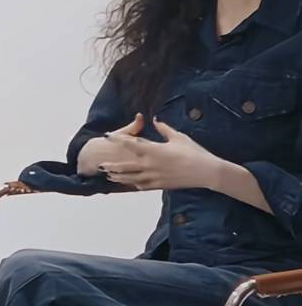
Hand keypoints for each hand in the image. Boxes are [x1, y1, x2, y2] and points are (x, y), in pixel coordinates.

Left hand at [98, 117, 220, 190]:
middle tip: (100, 164)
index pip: (130, 144)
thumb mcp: (178, 137)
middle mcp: (149, 165)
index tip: (107, 136)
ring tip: (109, 176)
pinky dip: (134, 184)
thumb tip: (155, 120)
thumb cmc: (193, 152)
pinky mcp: (159, 185)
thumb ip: (164, 129)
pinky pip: (142, 186)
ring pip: (131, 178)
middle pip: (125, 165)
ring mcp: (153, 177)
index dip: (117, 139)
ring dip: (119, 177)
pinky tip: (129, 185)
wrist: (205, 171)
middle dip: (112, 165)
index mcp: (153, 150)